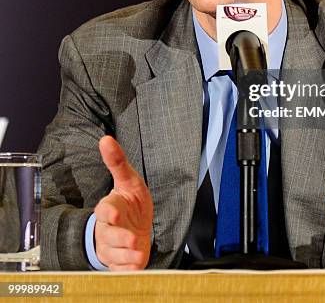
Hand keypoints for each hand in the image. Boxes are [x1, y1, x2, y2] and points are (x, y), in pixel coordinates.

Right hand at [94, 136, 153, 270]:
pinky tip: (137, 263)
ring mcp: (112, 247)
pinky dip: (129, 267)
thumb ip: (118, 162)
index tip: (115, 214)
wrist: (135, 229)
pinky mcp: (119, 263)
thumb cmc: (131, 203)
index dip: (108, 212)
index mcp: (110, 207)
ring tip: (138, 250)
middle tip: (131, 239)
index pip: (104, 210)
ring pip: (115, 253)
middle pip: (108, 234)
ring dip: (127, 253)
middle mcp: (107, 228)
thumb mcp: (129, 180)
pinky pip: (121, 268)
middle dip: (118, 237)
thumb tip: (106, 139)